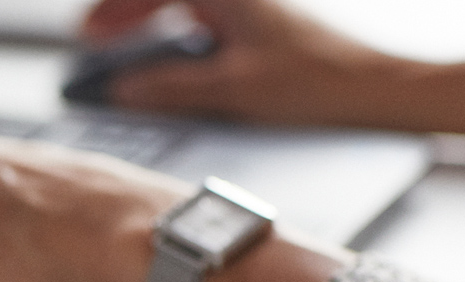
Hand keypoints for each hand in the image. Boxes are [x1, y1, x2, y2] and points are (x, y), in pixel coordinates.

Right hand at [79, 0, 412, 126]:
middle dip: (125, 12)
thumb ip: (169, 88)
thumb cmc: (317, 79)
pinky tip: (172, 60)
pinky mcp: (262, 24)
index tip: (86, 35)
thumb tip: (122, 89)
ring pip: (184, 4)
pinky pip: (205, 18)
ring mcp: (251, 6)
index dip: (111, 11)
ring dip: (150, 22)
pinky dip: (178, 33)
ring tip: (125, 49)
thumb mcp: (229, 88)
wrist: (378, 87)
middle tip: (97, 40)